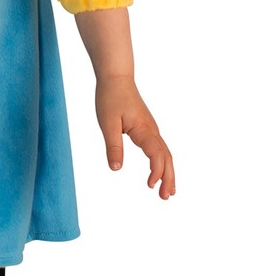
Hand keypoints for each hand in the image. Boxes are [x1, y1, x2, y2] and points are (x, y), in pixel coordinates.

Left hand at [94, 75, 174, 199]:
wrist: (116, 78)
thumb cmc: (110, 98)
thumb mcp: (107, 123)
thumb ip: (113, 145)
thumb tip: (116, 168)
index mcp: (144, 129)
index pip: (156, 154)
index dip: (156, 171)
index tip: (150, 186)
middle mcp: (152, 131)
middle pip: (166, 157)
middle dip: (168, 178)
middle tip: (166, 198)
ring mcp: (151, 130)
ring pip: (165, 154)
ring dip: (168, 173)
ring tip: (168, 192)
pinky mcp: (147, 129)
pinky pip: (159, 149)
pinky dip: (163, 163)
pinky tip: (158, 173)